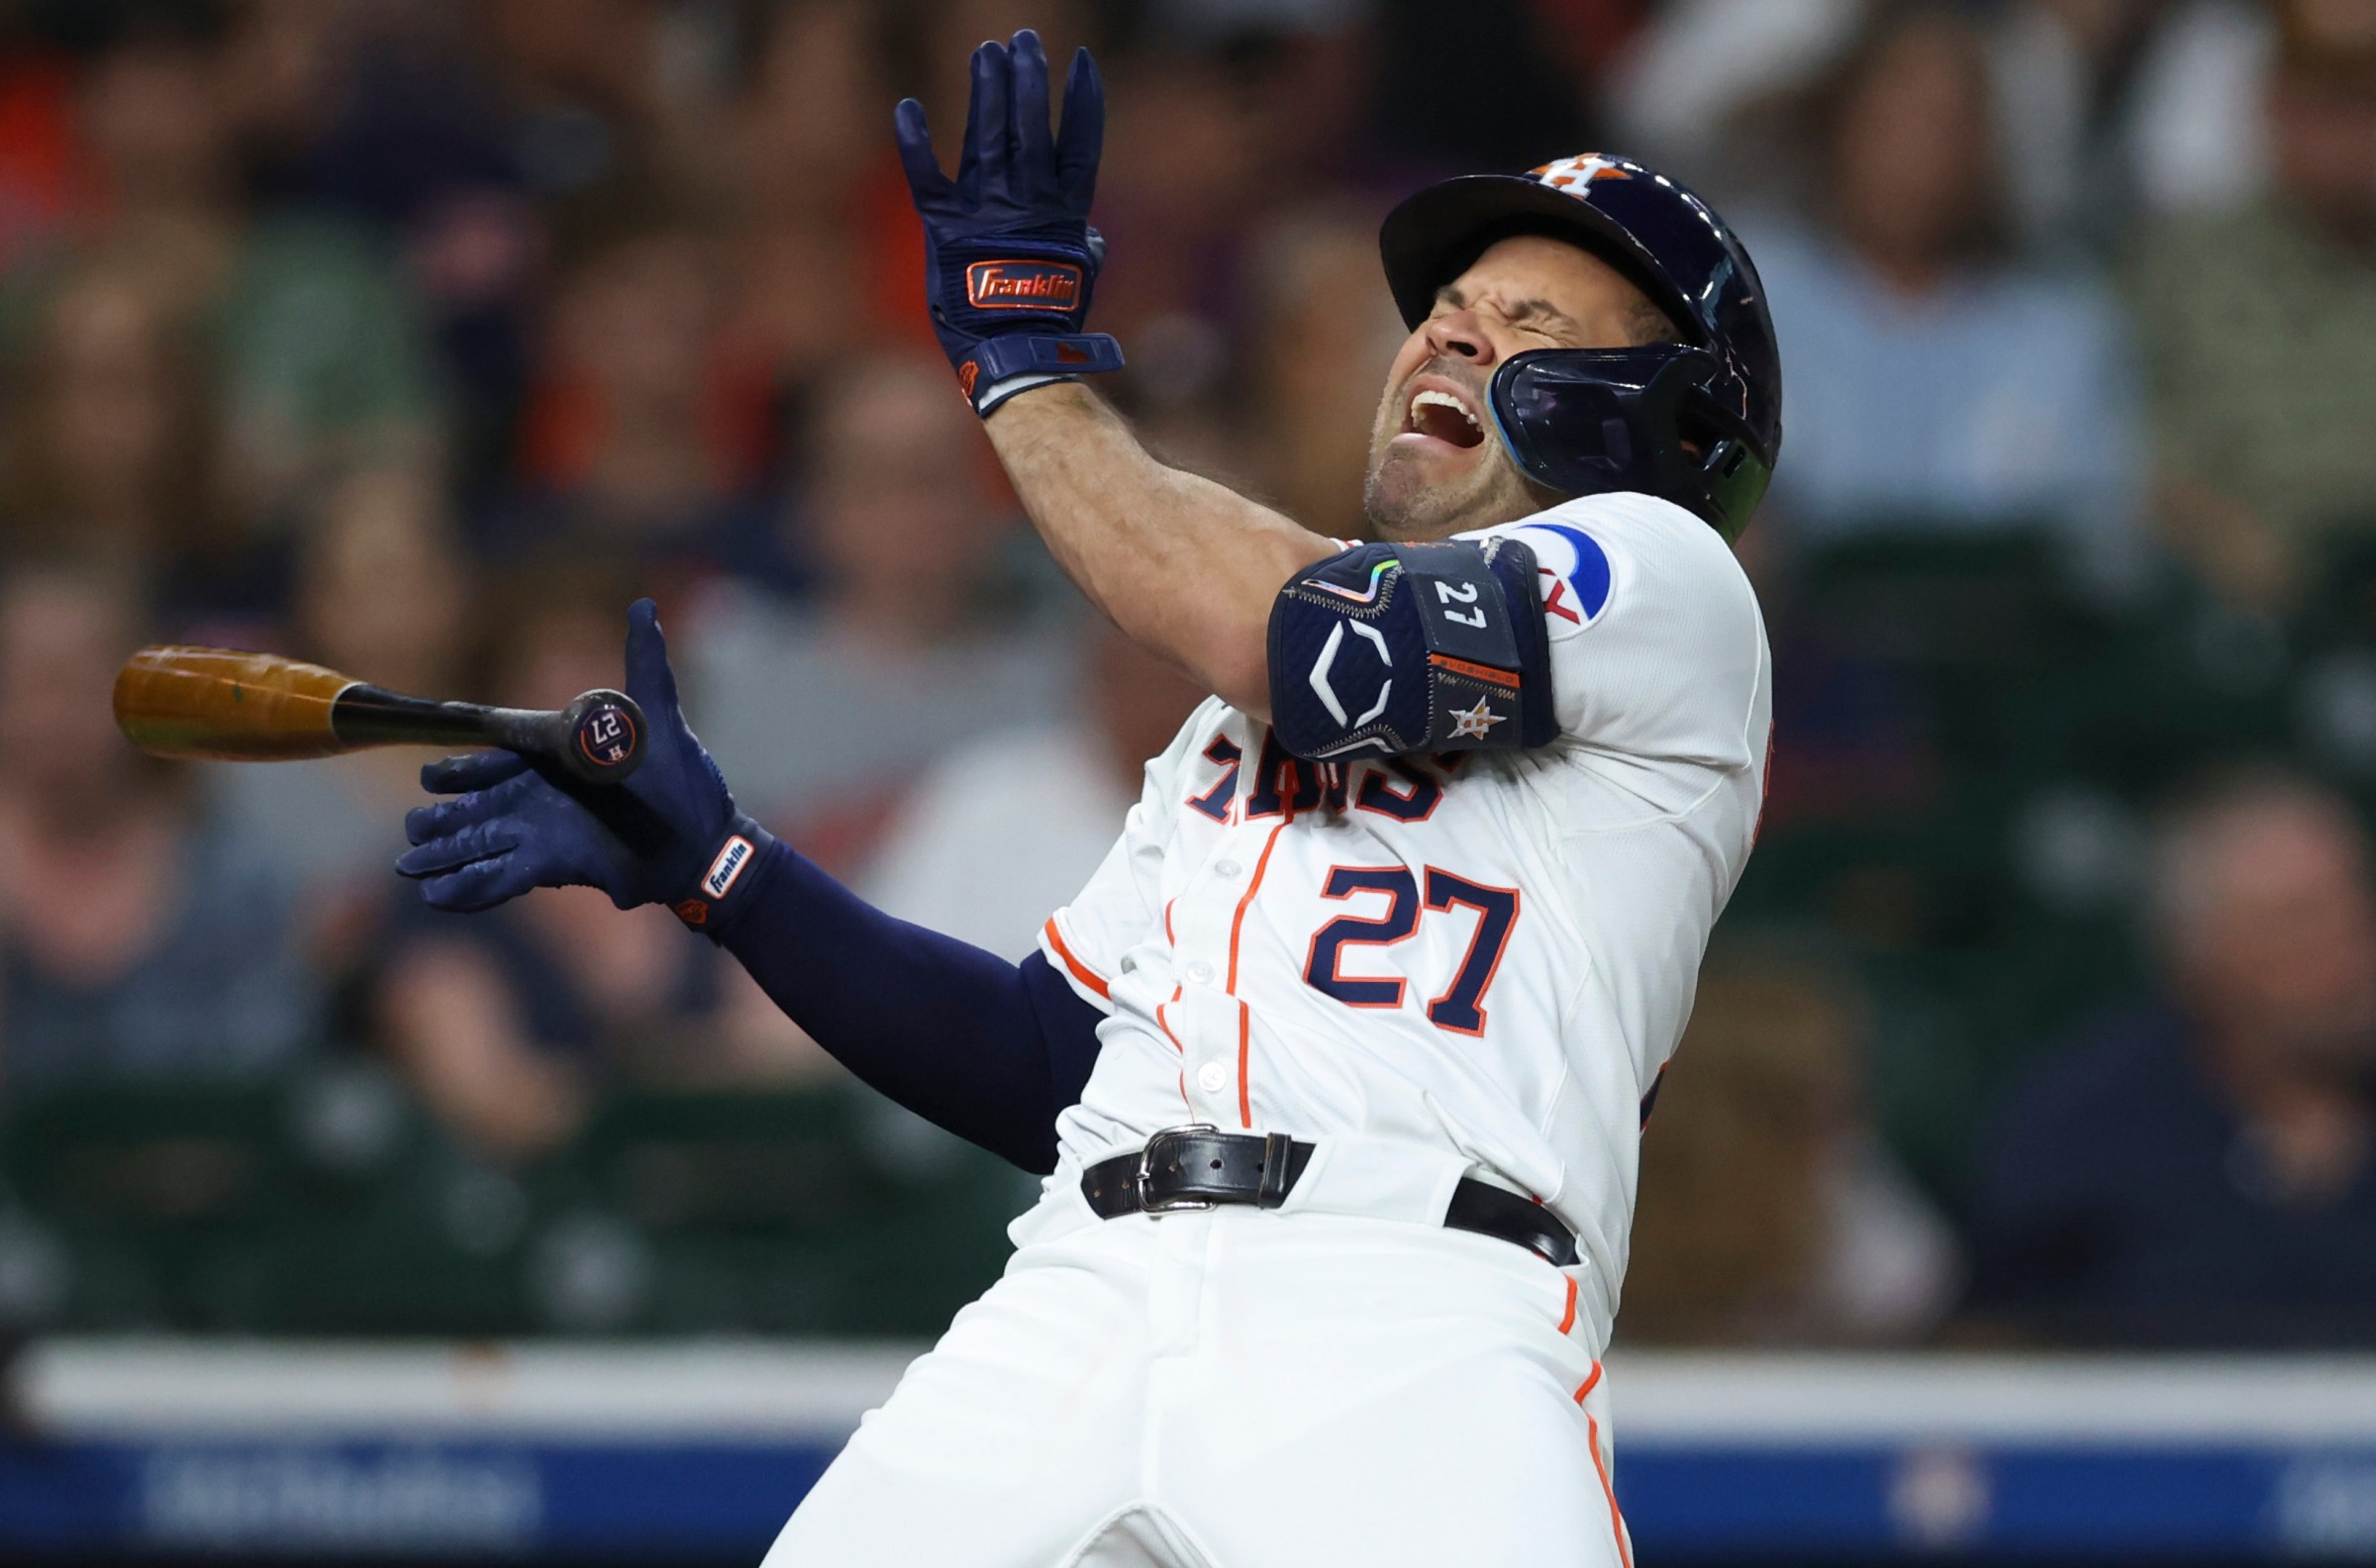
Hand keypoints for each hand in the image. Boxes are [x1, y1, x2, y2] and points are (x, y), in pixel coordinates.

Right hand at [396, 599, 757, 917]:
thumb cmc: (684, 778)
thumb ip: (645, 664)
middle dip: (443, 818)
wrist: (704, 842)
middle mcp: (542, 796)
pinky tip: (437, 897)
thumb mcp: (661, 716)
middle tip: (413, 827)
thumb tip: (644, 605)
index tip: (431, 778)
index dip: (465, 770)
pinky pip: (502, 877)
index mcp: (557, 758)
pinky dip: (471, 888)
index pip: (500, 758)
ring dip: (445, 855)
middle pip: (478, 805)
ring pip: (481, 842)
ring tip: (409, 867)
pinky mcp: (554, 866)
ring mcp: (544, 833)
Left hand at [895, 28, 1121, 414]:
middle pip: (1028, 124)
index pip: (1078, 141)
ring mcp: (984, 210)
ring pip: (986, 134)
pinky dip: (915, 141)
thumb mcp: (1083, 274)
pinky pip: (926, 175)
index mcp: (1064, 210)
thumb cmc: (1052, 320)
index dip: (1082, 100)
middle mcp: (1026, 200)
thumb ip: (1082, 239)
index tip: (1081, 62)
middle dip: (1026, 78)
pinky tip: (909, 107)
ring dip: (986, 89)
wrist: (1011, 353)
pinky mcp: (943, 227)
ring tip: (987, 51)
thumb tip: (1087, 229)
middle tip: (1023, 41)